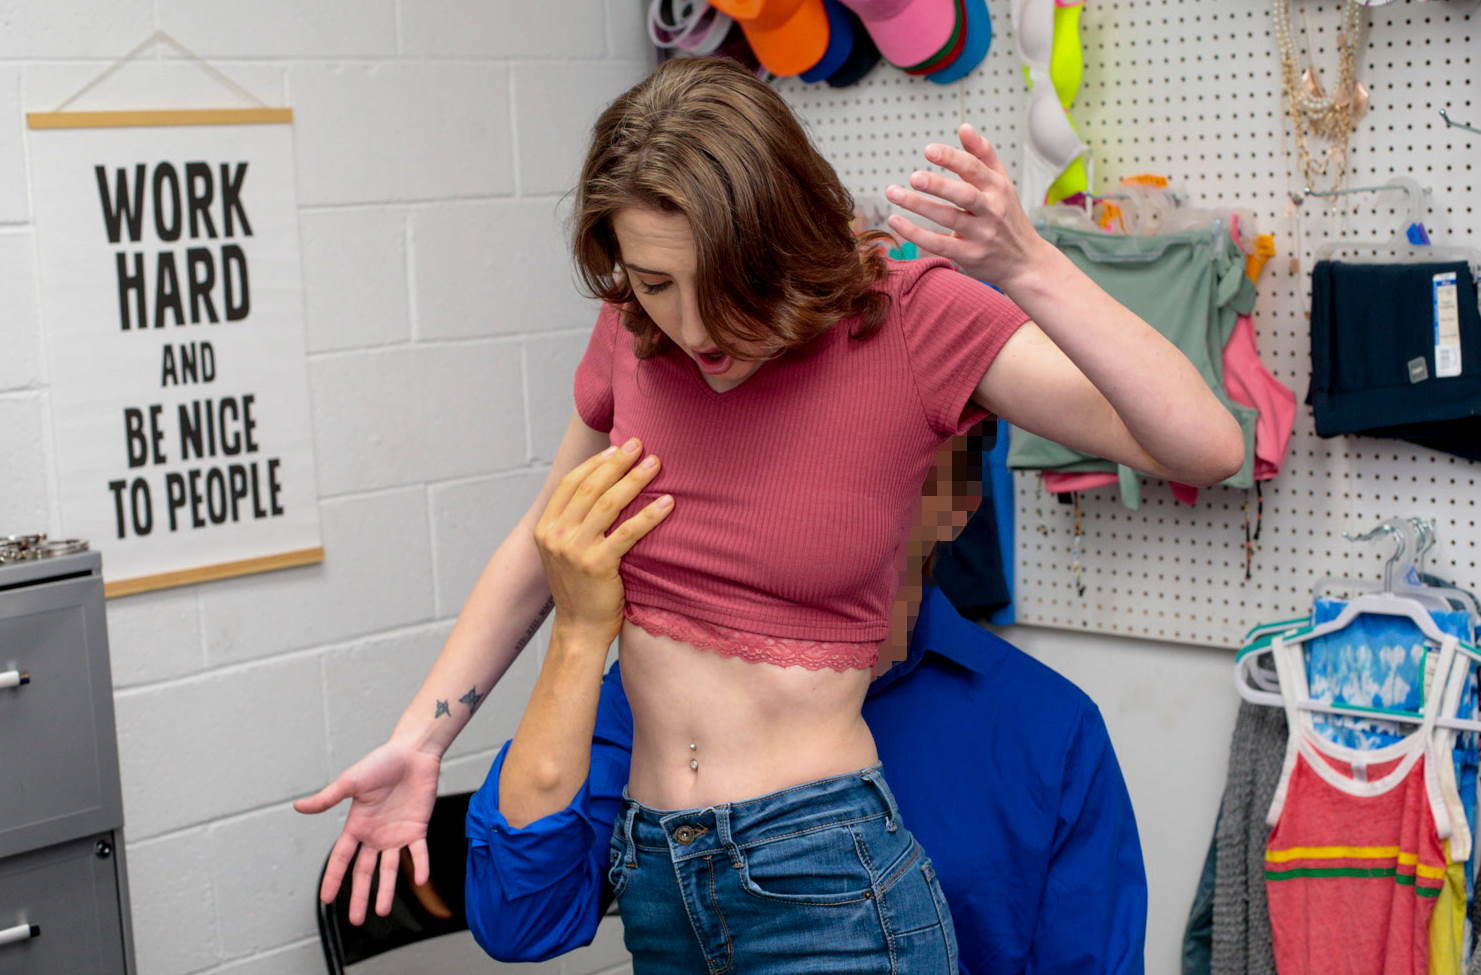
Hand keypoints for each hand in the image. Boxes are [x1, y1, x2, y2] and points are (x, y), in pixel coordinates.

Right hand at [292, 739, 441, 924]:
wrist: (413, 753)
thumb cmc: (381, 762)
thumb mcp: (351, 781)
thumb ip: (327, 798)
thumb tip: (298, 807)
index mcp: (357, 825)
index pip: (341, 858)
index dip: (334, 879)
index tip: (326, 900)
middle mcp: (375, 835)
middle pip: (364, 871)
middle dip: (360, 896)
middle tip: (356, 921)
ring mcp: (397, 834)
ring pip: (390, 869)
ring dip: (386, 890)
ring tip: (381, 912)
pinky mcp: (418, 829)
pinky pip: (419, 853)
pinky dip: (420, 866)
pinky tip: (419, 880)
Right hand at [533, 437, 672, 643]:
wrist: (579, 630)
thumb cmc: (580, 589)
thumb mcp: (565, 551)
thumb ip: (574, 522)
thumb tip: (601, 488)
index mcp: (545, 528)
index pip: (570, 484)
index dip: (595, 464)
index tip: (617, 449)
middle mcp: (556, 535)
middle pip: (590, 488)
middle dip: (617, 463)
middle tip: (640, 444)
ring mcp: (574, 550)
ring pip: (608, 504)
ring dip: (634, 480)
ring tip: (656, 464)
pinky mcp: (597, 565)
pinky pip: (628, 533)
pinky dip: (649, 515)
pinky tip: (668, 504)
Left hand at [883, 122, 1048, 287]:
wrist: (1026, 262)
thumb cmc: (1008, 218)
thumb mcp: (1002, 184)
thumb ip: (983, 155)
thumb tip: (964, 127)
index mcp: (999, 188)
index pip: (975, 168)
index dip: (952, 158)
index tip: (928, 150)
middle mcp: (992, 210)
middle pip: (965, 194)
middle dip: (938, 185)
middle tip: (914, 177)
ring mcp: (982, 235)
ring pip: (948, 218)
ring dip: (919, 205)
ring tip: (893, 193)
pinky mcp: (970, 256)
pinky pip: (939, 244)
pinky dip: (916, 233)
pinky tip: (895, 221)